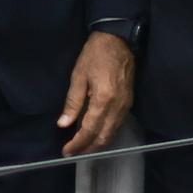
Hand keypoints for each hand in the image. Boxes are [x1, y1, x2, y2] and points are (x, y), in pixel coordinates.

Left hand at [56, 31, 136, 156]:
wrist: (118, 41)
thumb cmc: (95, 55)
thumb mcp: (78, 76)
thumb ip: (72, 102)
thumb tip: (63, 124)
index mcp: (103, 100)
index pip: (89, 130)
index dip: (78, 143)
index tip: (66, 151)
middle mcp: (117, 107)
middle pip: (104, 137)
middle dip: (88, 148)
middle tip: (73, 152)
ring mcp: (126, 105)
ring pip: (112, 133)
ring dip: (98, 143)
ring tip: (83, 146)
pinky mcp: (128, 102)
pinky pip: (117, 124)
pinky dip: (106, 133)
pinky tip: (96, 133)